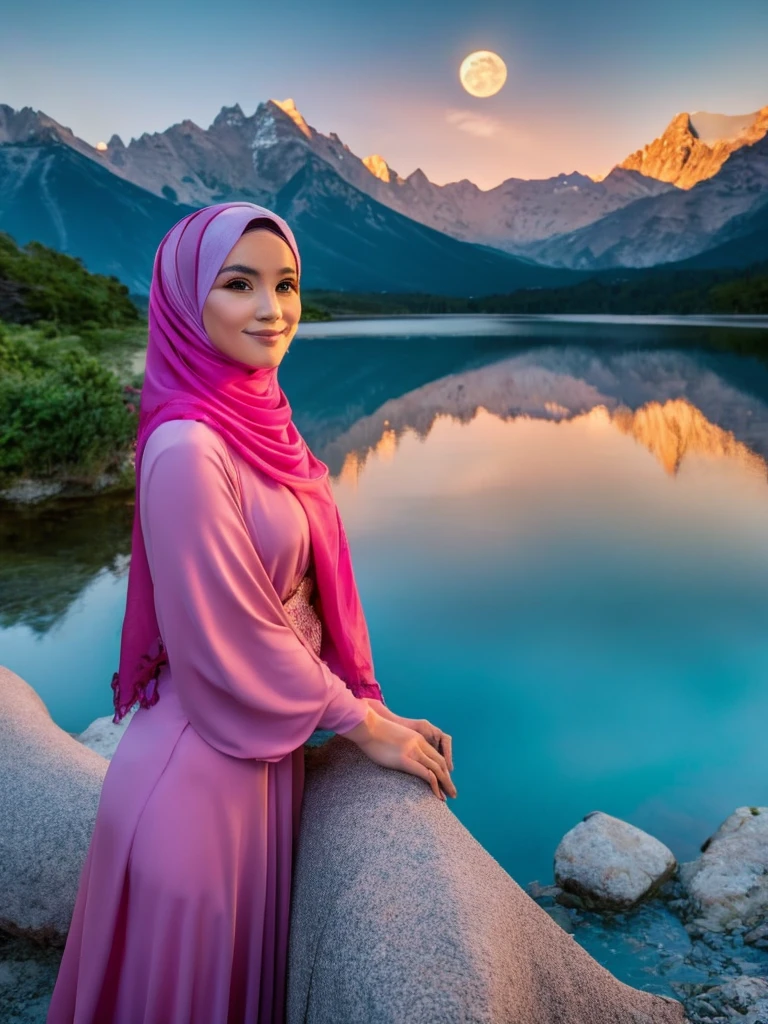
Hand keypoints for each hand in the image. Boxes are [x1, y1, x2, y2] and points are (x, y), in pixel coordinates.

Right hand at [340, 706, 456, 801]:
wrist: (366, 725)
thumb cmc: (372, 732)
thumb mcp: (392, 737)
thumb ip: (398, 745)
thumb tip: (396, 756)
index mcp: (416, 737)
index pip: (436, 754)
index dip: (442, 769)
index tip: (445, 781)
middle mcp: (418, 743)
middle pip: (440, 763)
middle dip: (447, 779)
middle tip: (452, 792)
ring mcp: (413, 751)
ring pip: (437, 770)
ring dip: (445, 785)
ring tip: (450, 797)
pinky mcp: (405, 759)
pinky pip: (426, 774)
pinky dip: (435, 786)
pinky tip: (438, 795)